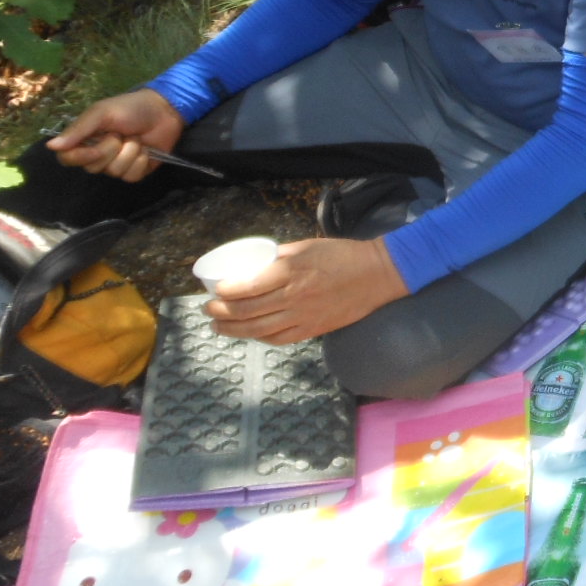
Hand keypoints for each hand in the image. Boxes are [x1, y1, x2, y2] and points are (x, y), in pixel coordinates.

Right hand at [45, 91, 184, 181]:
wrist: (164, 109)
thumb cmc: (130, 108)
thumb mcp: (101, 112)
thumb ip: (78, 129)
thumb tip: (50, 146)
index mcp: (85, 140)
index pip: (67, 159)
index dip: (79, 157)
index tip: (93, 148)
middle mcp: (98, 155)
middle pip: (92, 167)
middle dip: (110, 149)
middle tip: (120, 134)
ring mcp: (117, 164)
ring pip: (114, 172)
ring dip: (129, 152)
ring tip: (136, 138)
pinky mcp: (136, 171)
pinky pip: (132, 176)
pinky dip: (141, 161)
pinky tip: (147, 149)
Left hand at [205, 237, 407, 343]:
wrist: (376, 275)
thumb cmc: (341, 255)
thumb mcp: (306, 246)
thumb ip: (279, 257)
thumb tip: (253, 265)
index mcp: (290, 272)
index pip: (246, 287)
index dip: (224, 291)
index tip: (214, 290)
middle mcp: (292, 297)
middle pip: (245, 311)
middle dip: (221, 312)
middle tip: (209, 308)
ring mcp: (302, 317)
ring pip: (257, 330)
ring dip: (232, 329)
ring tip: (219, 325)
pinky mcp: (312, 330)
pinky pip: (278, 339)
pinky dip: (260, 337)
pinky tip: (250, 333)